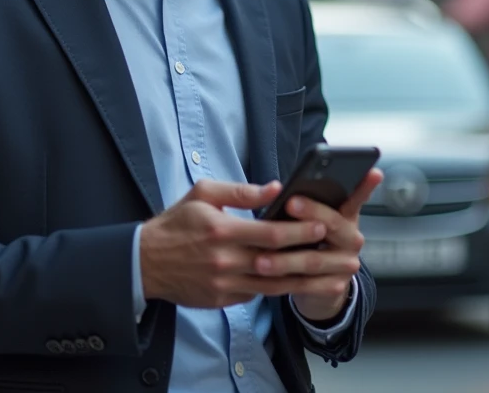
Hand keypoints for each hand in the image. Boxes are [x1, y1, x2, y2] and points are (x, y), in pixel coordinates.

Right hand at [139, 179, 341, 309]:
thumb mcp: (203, 194)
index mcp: (221, 231)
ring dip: (308, 283)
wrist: (144, 263)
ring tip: (337, 280)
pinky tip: (305, 287)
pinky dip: (283, 291)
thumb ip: (240, 192)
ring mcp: (224, 285)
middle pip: (278, 263)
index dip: (299, 231)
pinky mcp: (222, 300)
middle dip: (315, 260)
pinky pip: (257, 296)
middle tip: (344, 257)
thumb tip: (276, 188)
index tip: (323, 226)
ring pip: (274, 287)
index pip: (269, 234)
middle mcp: (224, 261)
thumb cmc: (175, 224)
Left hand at [260, 169, 383, 322]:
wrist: (316, 286)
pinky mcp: (334, 287)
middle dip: (311, 211)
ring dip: (287, 259)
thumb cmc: (306, 240)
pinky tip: (265, 279)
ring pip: (315, 259)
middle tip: (290, 203)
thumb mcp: (307, 219)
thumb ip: (300, 204)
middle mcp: (351, 238)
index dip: (365, 185)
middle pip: (333, 223)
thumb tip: (276, 189)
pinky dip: (285, 281)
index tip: (372, 172)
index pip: (357, 197)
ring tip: (262, 258)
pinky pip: (308, 285)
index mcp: (346, 216)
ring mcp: (346, 264)